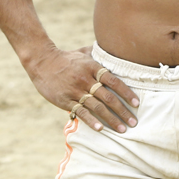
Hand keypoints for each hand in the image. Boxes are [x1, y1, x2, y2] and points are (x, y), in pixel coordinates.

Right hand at [25, 45, 139, 132]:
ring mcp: (75, 90)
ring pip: (97, 107)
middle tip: (134, 122)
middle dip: (122, 111)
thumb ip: (99, 54)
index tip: (136, 103)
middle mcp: (86, 79)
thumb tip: (115, 49)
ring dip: (111, 119)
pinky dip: (91, 121)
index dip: (126, 93)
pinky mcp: (65, 100)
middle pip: (108, 97)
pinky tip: (100, 129)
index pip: (114, 81)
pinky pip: (81, 111)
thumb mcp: (83, 53)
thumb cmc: (66, 58)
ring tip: (122, 129)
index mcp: (93, 67)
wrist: (42, 62)